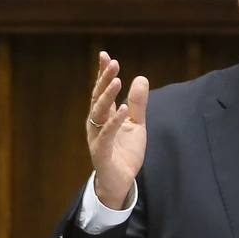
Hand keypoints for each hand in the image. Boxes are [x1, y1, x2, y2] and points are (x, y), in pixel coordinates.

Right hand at [87, 51, 148, 209]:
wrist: (121, 181)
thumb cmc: (125, 152)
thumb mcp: (137, 124)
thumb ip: (138, 103)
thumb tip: (141, 77)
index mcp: (105, 116)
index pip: (103, 90)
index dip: (103, 73)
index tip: (105, 55)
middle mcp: (97, 124)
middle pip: (98, 97)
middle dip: (104, 79)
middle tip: (113, 63)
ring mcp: (97, 137)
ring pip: (99, 113)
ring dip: (107, 96)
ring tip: (116, 80)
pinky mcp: (101, 152)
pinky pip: (106, 135)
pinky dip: (114, 122)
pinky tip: (122, 109)